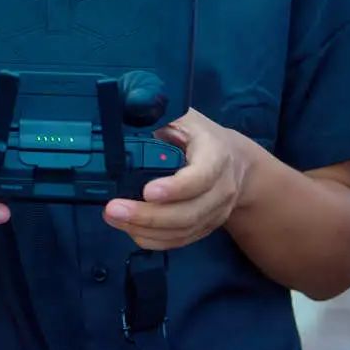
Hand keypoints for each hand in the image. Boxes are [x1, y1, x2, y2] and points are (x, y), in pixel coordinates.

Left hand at [102, 108, 253, 249]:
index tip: (147, 191)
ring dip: (146, 229)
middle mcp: (222, 188)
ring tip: (115, 218)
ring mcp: (216, 211)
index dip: (176, 188)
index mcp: (216, 155)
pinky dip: (155, 240)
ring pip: (183, 230)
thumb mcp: (184, 117)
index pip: (201, 177)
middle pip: (189, 212)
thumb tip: (127, 109)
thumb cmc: (199, 134)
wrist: (234, 159)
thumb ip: (160, 116)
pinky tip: (131, 230)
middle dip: (149, 216)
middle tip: (114, 210)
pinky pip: (182, 240)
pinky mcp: (207, 226)